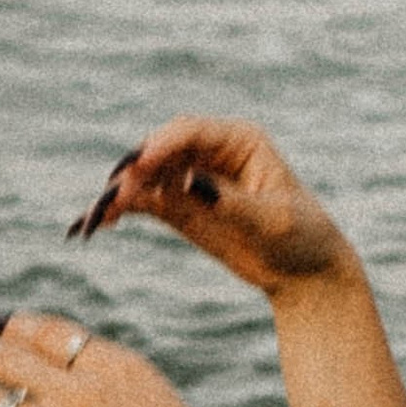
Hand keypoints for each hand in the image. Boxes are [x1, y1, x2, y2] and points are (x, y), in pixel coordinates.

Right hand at [68, 117, 351, 299]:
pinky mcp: (180, 208)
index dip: (162, 145)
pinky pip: (143, 201)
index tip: (141, 165)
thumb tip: (188, 181)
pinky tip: (102, 222)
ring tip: (99, 213)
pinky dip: (123, 208)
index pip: (191, 132)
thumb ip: (229, 201)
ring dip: (122, 191)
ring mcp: (191, 179)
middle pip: (161, 150)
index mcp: (240, 140)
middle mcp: (210, 153)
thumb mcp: (271, 220)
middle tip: (114, 193)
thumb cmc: (302, 238)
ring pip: (146, 176)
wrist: (306, 273)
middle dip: (135, 169)